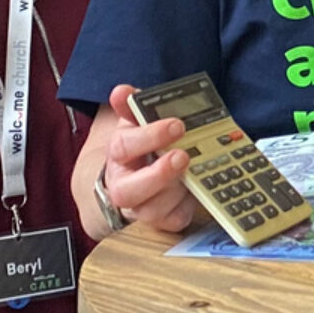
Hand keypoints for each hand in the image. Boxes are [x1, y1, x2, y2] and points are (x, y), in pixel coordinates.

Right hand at [71, 87, 198, 236]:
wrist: (136, 177)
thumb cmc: (141, 147)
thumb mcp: (136, 124)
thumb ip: (132, 107)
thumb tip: (122, 92)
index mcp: (117, 156)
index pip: (123, 147)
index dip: (150, 136)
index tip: (176, 124)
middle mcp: (124, 186)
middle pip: (129, 191)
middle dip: (158, 174)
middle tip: (183, 155)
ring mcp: (141, 207)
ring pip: (152, 210)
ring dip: (176, 190)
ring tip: (193, 171)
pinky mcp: (162, 221)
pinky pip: (174, 221)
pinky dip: (187, 207)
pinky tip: (196, 190)